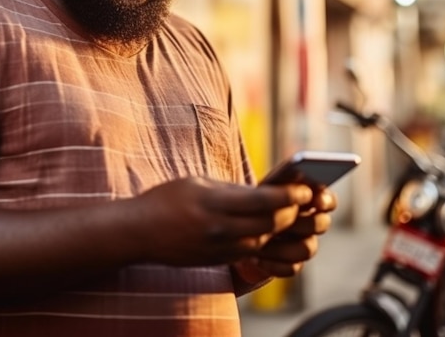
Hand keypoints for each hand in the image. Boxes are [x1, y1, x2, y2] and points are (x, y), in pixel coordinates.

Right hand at [130, 177, 314, 266]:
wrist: (140, 232)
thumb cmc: (167, 199)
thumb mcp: (197, 183)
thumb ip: (230, 189)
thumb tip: (261, 192)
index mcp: (214, 202)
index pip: (263, 201)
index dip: (289, 196)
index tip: (304, 189)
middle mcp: (219, 228)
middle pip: (269, 224)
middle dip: (291, 213)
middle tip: (304, 202)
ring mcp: (218, 248)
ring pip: (263, 242)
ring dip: (281, 229)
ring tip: (291, 216)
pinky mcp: (217, 260)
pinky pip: (250, 254)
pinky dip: (265, 242)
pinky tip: (271, 232)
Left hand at [232, 187, 336, 282]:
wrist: (232, 225)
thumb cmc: (251, 200)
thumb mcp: (265, 188)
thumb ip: (283, 180)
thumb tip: (295, 169)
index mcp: (307, 199)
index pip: (328, 200)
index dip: (326, 200)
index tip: (316, 201)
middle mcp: (308, 222)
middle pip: (322, 224)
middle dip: (304, 223)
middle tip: (286, 221)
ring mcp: (301, 244)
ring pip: (308, 248)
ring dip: (284, 246)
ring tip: (261, 241)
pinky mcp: (290, 264)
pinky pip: (292, 268)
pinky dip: (274, 264)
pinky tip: (256, 258)